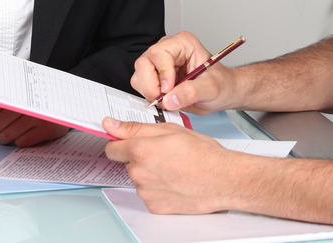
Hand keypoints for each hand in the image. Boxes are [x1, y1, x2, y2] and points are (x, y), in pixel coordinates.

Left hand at [0, 103, 68, 146]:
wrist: (65, 97)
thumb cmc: (33, 100)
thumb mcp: (11, 99)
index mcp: (11, 94)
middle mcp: (23, 103)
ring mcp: (36, 116)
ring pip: (5, 137)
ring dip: (1, 139)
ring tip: (6, 133)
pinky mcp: (47, 128)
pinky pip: (22, 143)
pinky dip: (18, 142)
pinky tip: (23, 134)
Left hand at [103, 117, 239, 213]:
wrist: (222, 179)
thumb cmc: (202, 153)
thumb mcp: (170, 130)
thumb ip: (135, 128)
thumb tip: (110, 125)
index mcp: (141, 150)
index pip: (111, 149)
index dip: (120, 143)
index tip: (128, 142)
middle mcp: (139, 173)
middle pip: (128, 163)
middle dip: (140, 158)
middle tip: (164, 153)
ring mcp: (146, 192)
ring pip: (139, 179)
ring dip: (149, 173)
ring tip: (173, 168)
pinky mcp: (155, 207)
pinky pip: (148, 194)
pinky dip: (158, 189)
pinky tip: (175, 182)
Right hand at [131, 32, 235, 112]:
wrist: (221, 92)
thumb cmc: (220, 84)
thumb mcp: (211, 88)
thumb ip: (191, 93)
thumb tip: (169, 100)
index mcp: (183, 43)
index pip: (159, 52)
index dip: (162, 73)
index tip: (169, 89)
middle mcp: (168, 49)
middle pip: (144, 63)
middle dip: (152, 85)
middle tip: (166, 99)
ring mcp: (159, 62)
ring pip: (139, 75)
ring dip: (150, 92)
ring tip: (169, 99)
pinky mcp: (154, 75)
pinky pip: (140, 84)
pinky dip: (149, 95)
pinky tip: (165, 99)